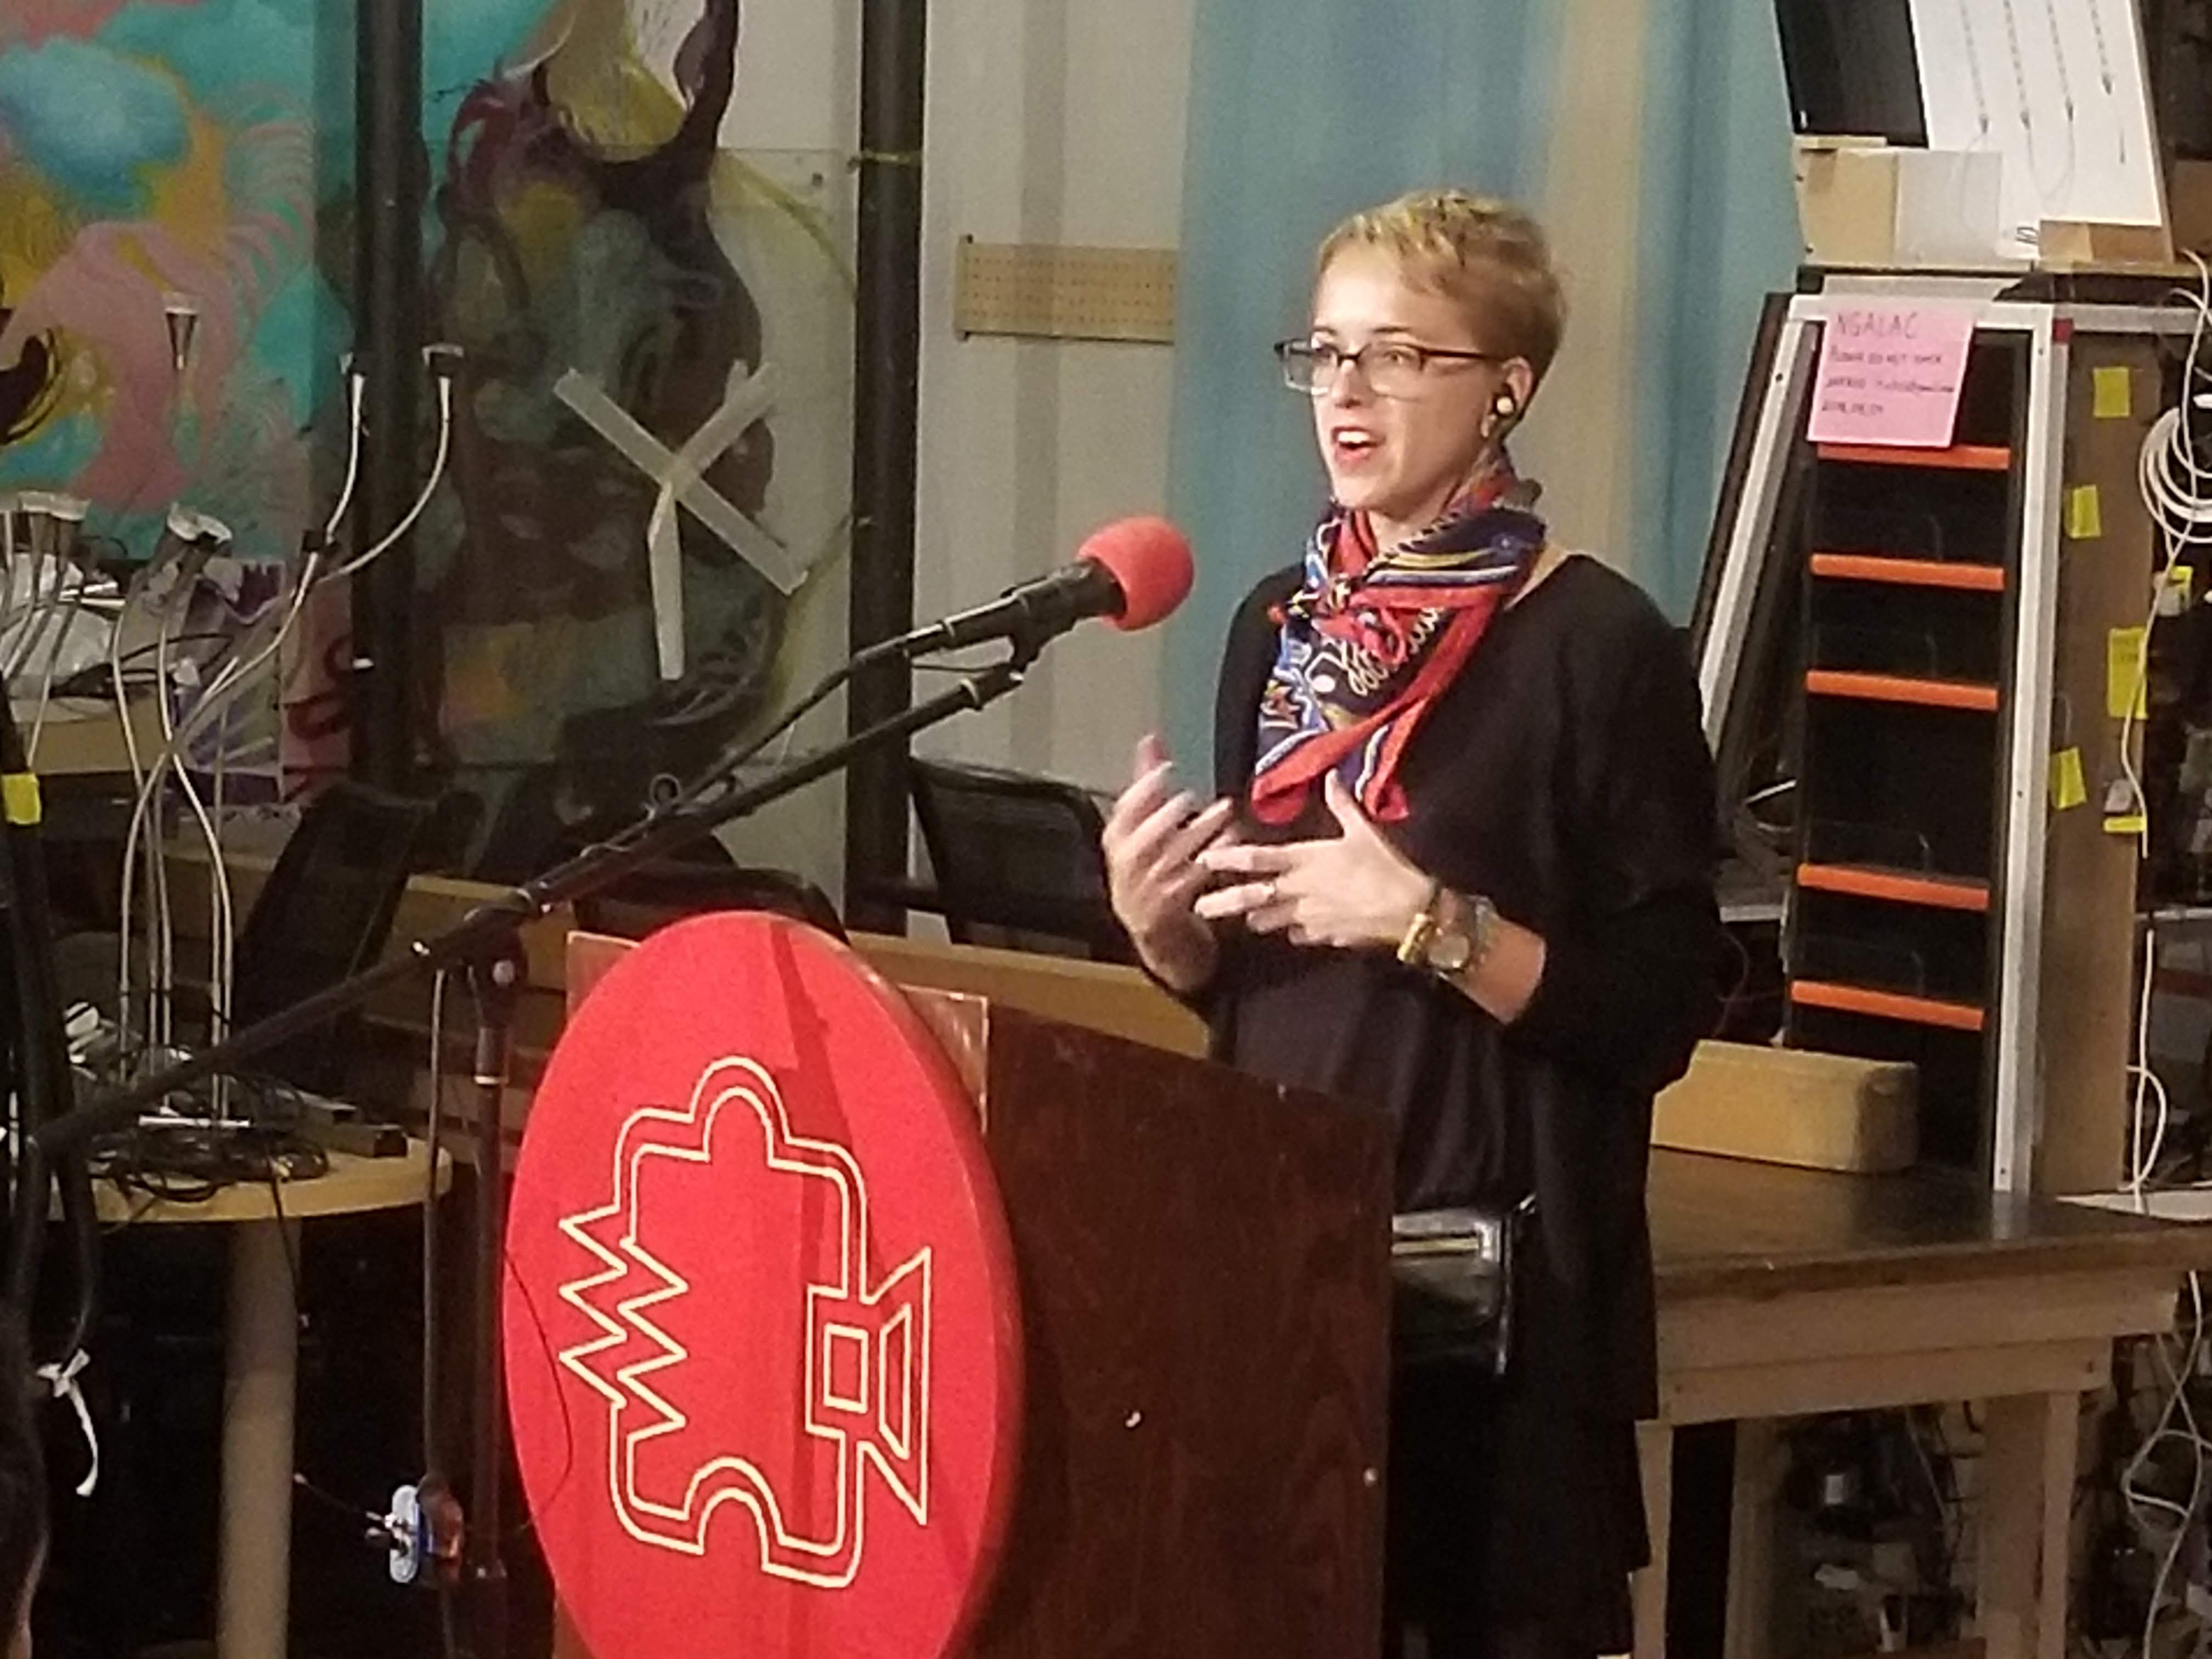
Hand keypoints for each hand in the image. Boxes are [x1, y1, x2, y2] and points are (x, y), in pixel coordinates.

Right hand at [1101, 735, 1236, 988]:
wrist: (1157, 935)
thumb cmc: (1152, 869)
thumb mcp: (1145, 828)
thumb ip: (1148, 783)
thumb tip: (1150, 739)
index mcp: (1116, 842)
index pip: (1122, 812)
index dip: (1143, 791)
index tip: (1166, 770)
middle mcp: (1127, 867)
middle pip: (1143, 837)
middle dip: (1166, 815)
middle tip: (1190, 796)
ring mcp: (1148, 890)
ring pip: (1172, 856)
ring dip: (1200, 833)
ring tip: (1225, 811)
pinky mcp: (1172, 908)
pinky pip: (1194, 879)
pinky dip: (1213, 858)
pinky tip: (1231, 841)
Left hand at [1195, 772, 1431, 950]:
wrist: (1409, 909)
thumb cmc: (1385, 864)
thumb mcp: (1364, 830)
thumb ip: (1342, 805)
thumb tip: (1331, 777)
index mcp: (1305, 860)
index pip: (1258, 858)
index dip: (1229, 858)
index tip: (1204, 859)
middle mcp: (1300, 890)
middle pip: (1253, 897)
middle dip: (1223, 903)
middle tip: (1199, 908)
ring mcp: (1310, 917)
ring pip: (1272, 920)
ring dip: (1256, 919)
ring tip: (1243, 921)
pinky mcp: (1325, 936)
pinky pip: (1301, 934)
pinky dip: (1295, 931)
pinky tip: (1295, 930)